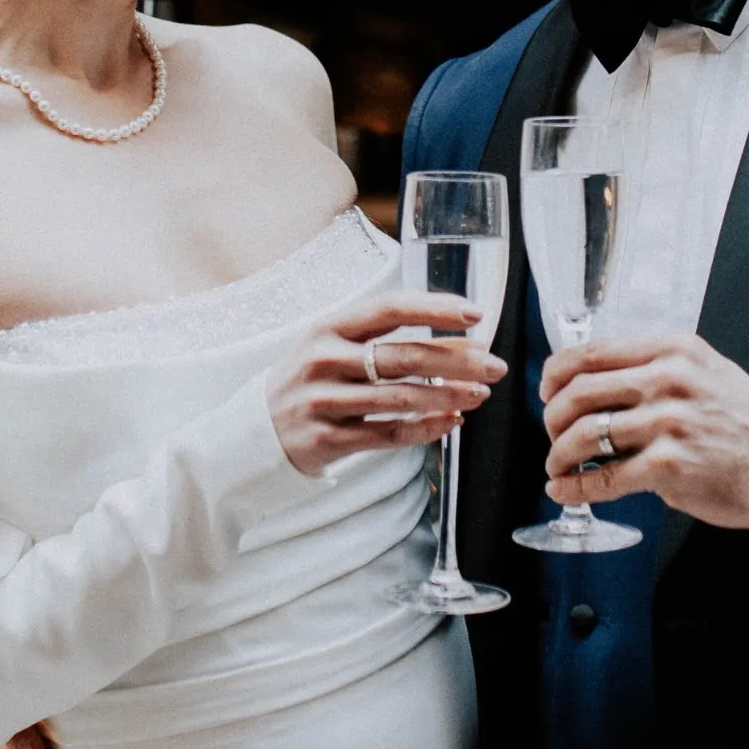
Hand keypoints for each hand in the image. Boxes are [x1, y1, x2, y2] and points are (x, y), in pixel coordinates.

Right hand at [268, 293, 505, 476]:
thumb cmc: (309, 382)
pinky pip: (389, 433)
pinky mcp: (329, 439)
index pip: (390, 309)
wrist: (254, 433)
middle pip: (404, 356)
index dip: (435, 309)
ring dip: (448, 396)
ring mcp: (325, 401)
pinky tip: (451, 422)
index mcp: (328, 327)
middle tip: (494, 365)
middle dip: (458, 360)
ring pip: (402, 398)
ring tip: (479, 394)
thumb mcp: (330, 347)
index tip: (475, 314)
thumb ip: (383, 339)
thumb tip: (459, 338)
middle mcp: (324, 360)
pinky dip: (426, 429)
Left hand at [541, 331, 748, 550]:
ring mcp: (669, 423)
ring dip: (558, 454)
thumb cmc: (748, 424)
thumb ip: (656, 368)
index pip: (590, 353)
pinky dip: (574, 486)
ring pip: (585, 433)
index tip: (547, 392)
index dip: (555, 375)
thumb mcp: (706, 372)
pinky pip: (603, 477)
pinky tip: (566, 490)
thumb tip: (593, 381)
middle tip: (553, 435)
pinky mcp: (670, 467)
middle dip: (552, 419)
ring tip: (558, 465)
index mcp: (673, 350)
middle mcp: (670, 380)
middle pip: (579, 392)